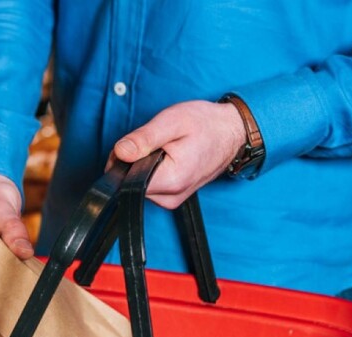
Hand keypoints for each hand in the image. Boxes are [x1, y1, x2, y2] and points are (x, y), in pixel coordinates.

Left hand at [108, 100, 245, 208]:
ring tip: (162, 147)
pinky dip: (150, 170)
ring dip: (140, 164)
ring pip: (136, 184)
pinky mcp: (171, 197)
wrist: (231, 132)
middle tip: (152, 141)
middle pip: (128, 182)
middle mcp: (170, 196)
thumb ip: (144, 138)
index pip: (125, 180)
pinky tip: (165, 157)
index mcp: (170, 180)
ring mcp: (171, 199)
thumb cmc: (206, 124)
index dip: (121, 160)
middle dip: (131, 160)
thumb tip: (120, 152)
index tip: (137, 144)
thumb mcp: (172, 121)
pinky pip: (148, 185)